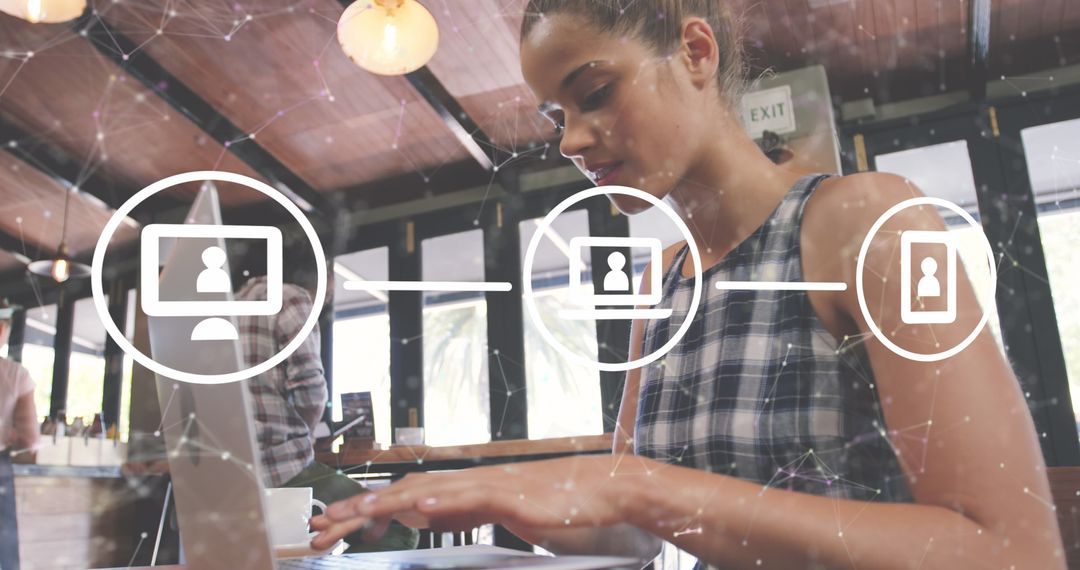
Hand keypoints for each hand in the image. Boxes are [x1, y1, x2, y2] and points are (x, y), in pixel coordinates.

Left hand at [309, 453, 655, 550]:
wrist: (604, 489)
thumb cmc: (557, 504)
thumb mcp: (499, 514)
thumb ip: (463, 511)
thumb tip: (427, 513)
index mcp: (464, 491)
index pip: (404, 499)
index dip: (365, 510)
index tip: (331, 526)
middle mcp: (469, 483)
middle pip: (403, 494)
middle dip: (358, 511)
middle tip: (319, 528)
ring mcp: (490, 486)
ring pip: (428, 492)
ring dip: (386, 503)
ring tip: (351, 515)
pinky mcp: (511, 496)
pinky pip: (471, 498)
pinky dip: (443, 501)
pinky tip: (417, 506)